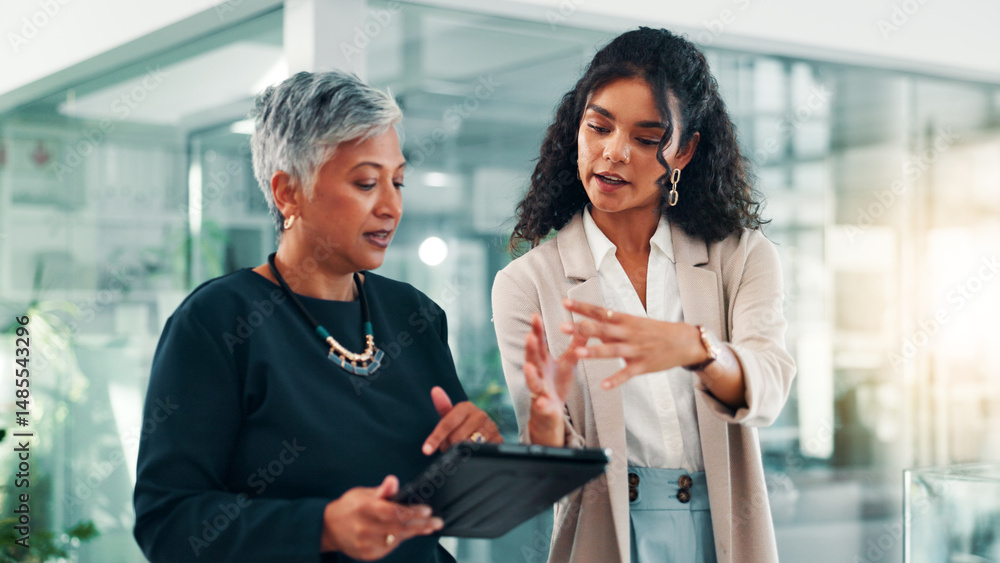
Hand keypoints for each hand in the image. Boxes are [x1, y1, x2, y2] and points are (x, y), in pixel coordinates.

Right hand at [321, 475, 442, 559]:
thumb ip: (382, 490)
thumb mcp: (363, 493)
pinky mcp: (368, 554)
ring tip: (429, 526)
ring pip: (396, 539)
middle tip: (437, 522)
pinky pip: (390, 548)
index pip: (392, 512)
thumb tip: (393, 480)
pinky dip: (402, 539)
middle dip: (421, 524)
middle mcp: (364, 527)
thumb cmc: (350, 507)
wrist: (329, 528)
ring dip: (415, 532)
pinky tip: (412, 533)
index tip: (427, 510)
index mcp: (363, 508)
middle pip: (398, 527)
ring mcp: (365, 543)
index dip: (412, 512)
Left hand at [422, 387, 501, 454]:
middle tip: (447, 446)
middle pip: (455, 438)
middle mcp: (480, 415)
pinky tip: (471, 452)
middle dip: (447, 446)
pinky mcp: (498, 441)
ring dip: (458, 452)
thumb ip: (443, 405)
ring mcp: (491, 428)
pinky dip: (471, 456)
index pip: (448, 423)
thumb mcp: (451, 415)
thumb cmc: (463, 423)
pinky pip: (478, 453)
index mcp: (467, 407)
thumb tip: (436, 390)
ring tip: (459, 449)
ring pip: (466, 448)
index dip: (436, 437)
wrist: (485, 431)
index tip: (426, 450)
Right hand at [523, 313, 586, 446]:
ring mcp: (538, 391)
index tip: (535, 315)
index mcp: (543, 362)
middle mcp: (537, 374)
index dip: (537, 331)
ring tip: (528, 366)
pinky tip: (543, 402)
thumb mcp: (569, 363)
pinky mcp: (543, 407)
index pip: (539, 344)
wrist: (551, 413)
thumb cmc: (557, 384)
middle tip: (530, 336)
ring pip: (532, 382)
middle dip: (530, 349)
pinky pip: (541, 406)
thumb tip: (586, 325)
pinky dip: (541, 404)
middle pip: (532, 360)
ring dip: (529, 375)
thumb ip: (575, 346)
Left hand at [561, 298, 705, 389]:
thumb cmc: (654, 331)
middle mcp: (628, 333)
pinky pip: (627, 373)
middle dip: (582, 328)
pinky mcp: (642, 366)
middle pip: (602, 329)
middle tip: (562, 327)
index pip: (599, 312)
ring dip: (594, 351)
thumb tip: (587, 320)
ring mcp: (635, 349)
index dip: (582, 308)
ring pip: (612, 350)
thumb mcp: (633, 323)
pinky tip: (603, 385)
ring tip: (577, 353)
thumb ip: (610, 325)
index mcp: (625, 320)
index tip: (565, 303)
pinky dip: (616, 380)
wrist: (683, 342)